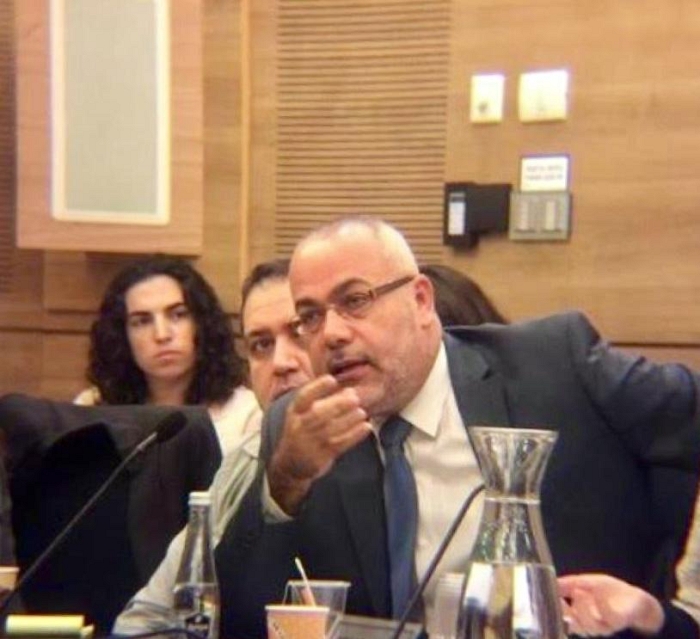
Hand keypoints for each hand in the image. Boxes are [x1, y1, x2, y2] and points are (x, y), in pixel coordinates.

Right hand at [268, 375, 372, 513]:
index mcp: (294, 412)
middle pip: (318, 414)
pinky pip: (340, 444)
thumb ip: (325, 403)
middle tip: (355, 398)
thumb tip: (351, 391)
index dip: (317, 387)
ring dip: (349, 420)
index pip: (303, 397)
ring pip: (330, 429)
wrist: (289, 466)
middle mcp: (299, 426)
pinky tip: (366, 427)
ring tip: (362, 412)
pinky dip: (354, 435)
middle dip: (337, 404)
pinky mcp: (320, 457)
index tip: (331, 379)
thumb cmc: (302, 433)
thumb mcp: (304, 415)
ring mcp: (309, 443)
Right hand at [558, 573, 663, 636]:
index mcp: (581, 616)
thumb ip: (569, 583)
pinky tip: (597, 593)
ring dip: (583, 608)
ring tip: (578, 590)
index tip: (551, 597)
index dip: (556, 611)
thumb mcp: (586, 582)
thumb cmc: (610, 592)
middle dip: (566, 613)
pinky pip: (610, 617)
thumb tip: (550, 582)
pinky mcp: (620, 621)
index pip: (564, 619)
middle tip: (561, 598)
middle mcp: (591, 625)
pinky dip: (602, 605)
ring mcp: (606, 625)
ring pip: (590, 625)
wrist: (636, 600)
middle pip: (575, 625)